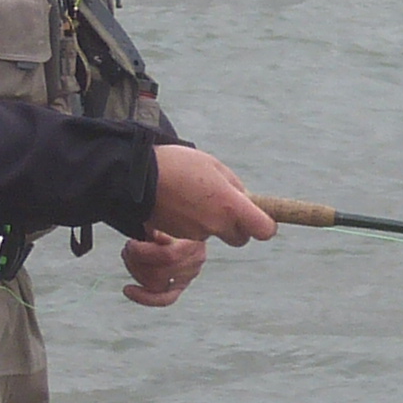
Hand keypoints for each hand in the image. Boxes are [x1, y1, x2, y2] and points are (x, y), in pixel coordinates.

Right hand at [122, 145, 274, 310]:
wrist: (137, 177)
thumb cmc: (179, 165)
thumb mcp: (214, 166)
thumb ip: (234, 186)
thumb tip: (244, 200)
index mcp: (231, 206)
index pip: (264, 230)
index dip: (266, 225)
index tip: (261, 217)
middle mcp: (216, 224)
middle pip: (240, 238)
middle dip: (237, 226)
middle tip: (224, 205)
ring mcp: (197, 233)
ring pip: (215, 232)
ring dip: (211, 220)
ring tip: (194, 195)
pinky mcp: (179, 236)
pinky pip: (194, 232)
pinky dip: (192, 222)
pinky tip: (180, 202)